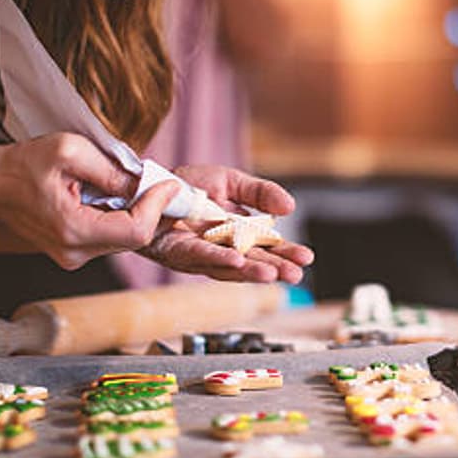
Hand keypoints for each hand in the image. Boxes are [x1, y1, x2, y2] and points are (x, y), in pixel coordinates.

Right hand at [0, 133, 178, 269]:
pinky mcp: (76, 252)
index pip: (136, 231)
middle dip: (156, 210)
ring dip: (142, 213)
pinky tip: (126, 197)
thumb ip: (111, 169)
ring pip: (127, 239)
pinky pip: (114, 237)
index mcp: (73, 231)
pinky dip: (126, 217)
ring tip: (147, 187)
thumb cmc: (23, 164)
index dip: (159, 207)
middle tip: (167, 185)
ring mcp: (75, 256)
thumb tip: (146, 182)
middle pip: (136, 238)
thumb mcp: (70, 151)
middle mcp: (76, 252)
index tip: (171, 184)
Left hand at [138, 164, 313, 283]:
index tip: (306, 259)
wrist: (151, 183)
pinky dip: (220, 260)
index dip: (286, 253)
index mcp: (239, 232)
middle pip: (253, 261)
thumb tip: (291, 207)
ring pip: (230, 266)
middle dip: (275, 268)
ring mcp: (201, 253)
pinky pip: (201, 256)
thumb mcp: (232, 182)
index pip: (267, 247)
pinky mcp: (179, 252)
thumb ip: (261, 193)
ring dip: (252, 271)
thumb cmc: (188, 185)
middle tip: (295, 275)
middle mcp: (222, 248)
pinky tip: (237, 262)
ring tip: (273, 275)